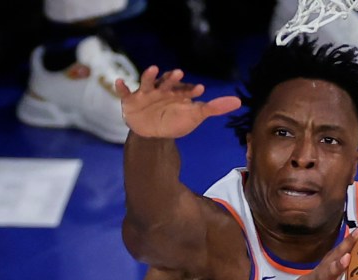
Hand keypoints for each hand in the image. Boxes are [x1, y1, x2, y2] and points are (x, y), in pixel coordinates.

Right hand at [115, 66, 241, 138]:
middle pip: (167, 82)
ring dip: (149, 75)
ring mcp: (146, 94)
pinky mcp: (131, 101)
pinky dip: (121, 87)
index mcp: (177, 93)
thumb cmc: (176, 121)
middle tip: (179, 74)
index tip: (200, 90)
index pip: (185, 90)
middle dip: (172, 78)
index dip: (191, 90)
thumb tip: (239, 101)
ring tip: (152, 69)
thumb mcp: (196, 115)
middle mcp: (162, 90)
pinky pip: (125, 93)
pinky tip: (118, 82)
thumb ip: (215, 108)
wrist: (154, 133)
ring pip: (147, 82)